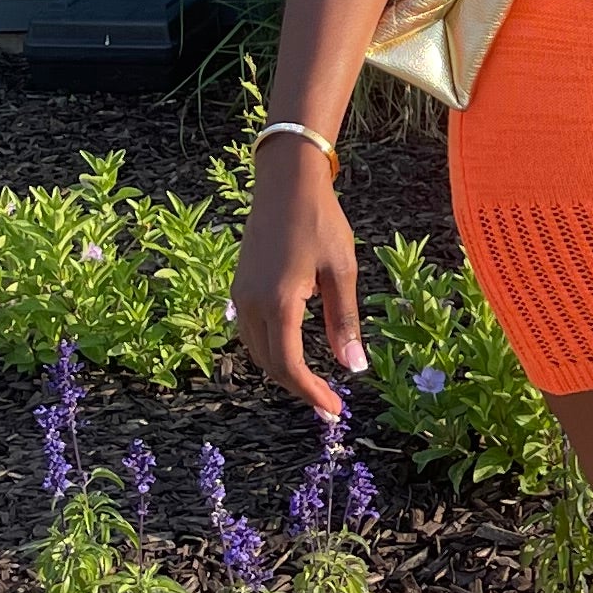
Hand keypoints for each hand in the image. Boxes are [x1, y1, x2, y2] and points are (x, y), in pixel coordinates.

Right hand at [229, 147, 364, 418]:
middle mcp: (251, 304)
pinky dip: (271, 349)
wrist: (285, 182)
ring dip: (283, 370)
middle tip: (330, 402)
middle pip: (270, 364)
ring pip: (256, 350)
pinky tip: (293, 349)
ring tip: (314, 382)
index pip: (289, 367)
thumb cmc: (321, 222)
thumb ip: (344, 322)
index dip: (311, 393)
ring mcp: (240, 295)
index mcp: (279, 303)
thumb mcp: (342, 271)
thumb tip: (353, 368)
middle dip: (299, 387)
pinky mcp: (239, 286)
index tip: (334, 409)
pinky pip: (251, 332)